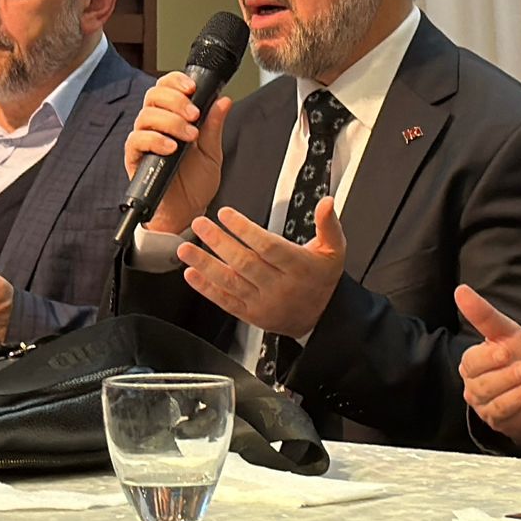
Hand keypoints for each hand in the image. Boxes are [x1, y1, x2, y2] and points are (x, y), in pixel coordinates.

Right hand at [124, 72, 232, 235]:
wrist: (187, 212)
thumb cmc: (196, 183)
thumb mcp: (212, 152)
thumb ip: (214, 126)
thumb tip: (223, 100)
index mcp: (173, 118)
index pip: (166, 88)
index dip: (176, 81)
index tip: (193, 88)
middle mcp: (156, 125)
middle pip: (154, 96)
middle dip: (176, 100)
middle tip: (194, 115)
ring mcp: (144, 140)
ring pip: (146, 115)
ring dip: (170, 121)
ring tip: (189, 136)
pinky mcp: (135, 157)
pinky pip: (137, 140)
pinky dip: (155, 140)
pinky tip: (171, 147)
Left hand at [178, 198, 343, 338]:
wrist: (321, 318)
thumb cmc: (322, 279)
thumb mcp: (334, 250)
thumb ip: (328, 224)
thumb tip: (326, 202)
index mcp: (299, 267)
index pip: (268, 246)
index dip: (244, 229)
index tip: (226, 214)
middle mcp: (280, 286)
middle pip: (244, 262)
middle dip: (218, 241)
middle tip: (200, 224)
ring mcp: (263, 302)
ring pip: (230, 282)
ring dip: (205, 264)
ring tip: (186, 249)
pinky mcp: (250, 314)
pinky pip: (225, 301)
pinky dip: (206, 288)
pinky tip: (192, 274)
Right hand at [456, 284, 520, 446]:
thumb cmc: (517, 354)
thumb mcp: (505, 332)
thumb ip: (483, 314)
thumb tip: (460, 290)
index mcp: (471, 364)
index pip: (471, 363)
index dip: (488, 358)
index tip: (506, 350)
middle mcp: (474, 388)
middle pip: (482, 386)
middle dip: (505, 377)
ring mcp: (486, 409)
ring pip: (496, 404)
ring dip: (517, 392)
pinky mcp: (501, 424)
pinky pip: (510, 419)